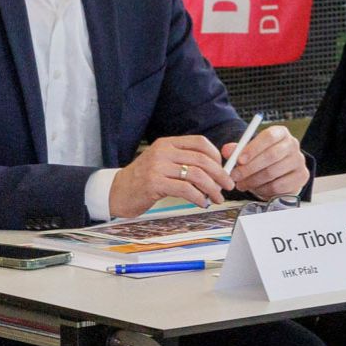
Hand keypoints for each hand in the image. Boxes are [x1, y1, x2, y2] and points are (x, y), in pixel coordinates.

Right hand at [109, 135, 229, 218]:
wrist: (117, 192)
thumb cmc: (144, 179)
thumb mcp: (163, 163)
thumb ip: (184, 162)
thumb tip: (216, 170)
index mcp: (168, 144)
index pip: (200, 142)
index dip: (216, 156)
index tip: (224, 169)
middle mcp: (163, 152)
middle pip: (202, 159)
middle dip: (220, 174)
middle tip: (228, 186)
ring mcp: (157, 167)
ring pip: (196, 175)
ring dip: (212, 188)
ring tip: (217, 198)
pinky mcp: (154, 183)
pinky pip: (185, 189)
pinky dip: (198, 197)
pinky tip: (202, 203)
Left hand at [222, 126, 308, 199]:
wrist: (280, 174)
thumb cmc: (262, 160)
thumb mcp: (249, 152)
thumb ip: (237, 150)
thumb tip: (227, 151)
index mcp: (281, 133)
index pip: (269, 136)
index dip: (253, 148)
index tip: (239, 160)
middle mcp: (293, 144)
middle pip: (272, 155)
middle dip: (249, 168)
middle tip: (235, 176)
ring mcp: (299, 161)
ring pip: (273, 173)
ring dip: (253, 181)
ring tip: (242, 184)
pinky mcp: (302, 176)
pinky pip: (279, 186)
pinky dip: (263, 189)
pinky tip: (256, 189)